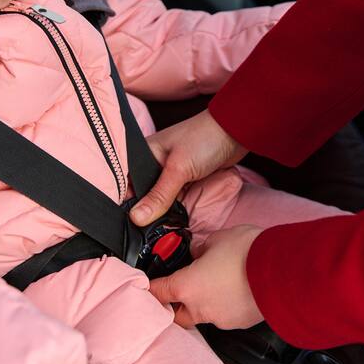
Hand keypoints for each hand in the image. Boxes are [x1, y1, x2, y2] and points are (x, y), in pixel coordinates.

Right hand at [130, 109, 247, 225]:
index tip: (128, 226)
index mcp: (144, 154)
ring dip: (162, 212)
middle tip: (146, 233)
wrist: (237, 131)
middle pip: (143, 195)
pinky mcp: (185, 181)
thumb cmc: (204, 139)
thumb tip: (136, 218)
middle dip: (146, 212)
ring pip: (159, 200)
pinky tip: (174, 220)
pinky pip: (174, 200)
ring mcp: (170, 174)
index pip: (127, 185)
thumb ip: (158, 195)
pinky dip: (175, 209)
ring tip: (161, 228)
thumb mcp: (178, 169)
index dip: (127, 205)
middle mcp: (154, 164)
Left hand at [149, 225, 264, 329]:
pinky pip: (225, 316)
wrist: (284, 271)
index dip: (151, 288)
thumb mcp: (217, 238)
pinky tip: (235, 289)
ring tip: (217, 283)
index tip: (150, 284)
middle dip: (175, 304)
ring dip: (204, 302)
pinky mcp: (240, 323)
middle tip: (180, 289)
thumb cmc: (249, 252)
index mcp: (186, 286)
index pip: (157, 293)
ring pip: (203, 315)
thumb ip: (201, 248)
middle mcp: (200, 308)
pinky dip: (225, 305)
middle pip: (176, 314)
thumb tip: (199, 252)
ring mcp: (220, 319)